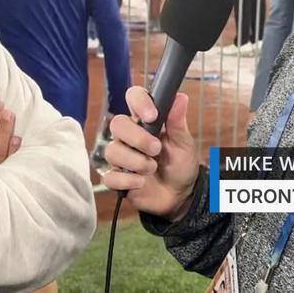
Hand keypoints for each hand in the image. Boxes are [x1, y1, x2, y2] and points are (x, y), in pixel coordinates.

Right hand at [102, 87, 199, 220]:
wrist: (179, 195)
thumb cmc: (180, 164)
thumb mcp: (184, 143)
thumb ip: (178, 122)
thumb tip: (180, 97)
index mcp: (146, 121)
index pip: (134, 98)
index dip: (139, 102)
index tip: (152, 116)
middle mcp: (129, 136)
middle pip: (117, 124)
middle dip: (137, 138)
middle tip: (156, 149)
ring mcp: (121, 156)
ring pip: (112, 151)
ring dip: (136, 162)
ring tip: (152, 168)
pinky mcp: (116, 178)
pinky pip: (110, 177)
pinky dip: (128, 181)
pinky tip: (141, 182)